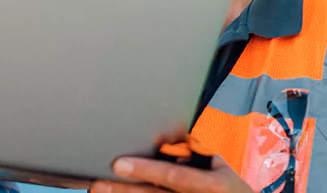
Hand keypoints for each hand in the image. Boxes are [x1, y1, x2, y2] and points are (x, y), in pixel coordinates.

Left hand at [91, 156, 253, 192]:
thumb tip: (171, 138)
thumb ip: (195, 151)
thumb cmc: (230, 190)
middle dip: (122, 190)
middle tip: (96, 184)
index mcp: (210, 185)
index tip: (118, 164)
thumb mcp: (221, 167)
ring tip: (99, 191)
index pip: (171, 176)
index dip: (144, 169)